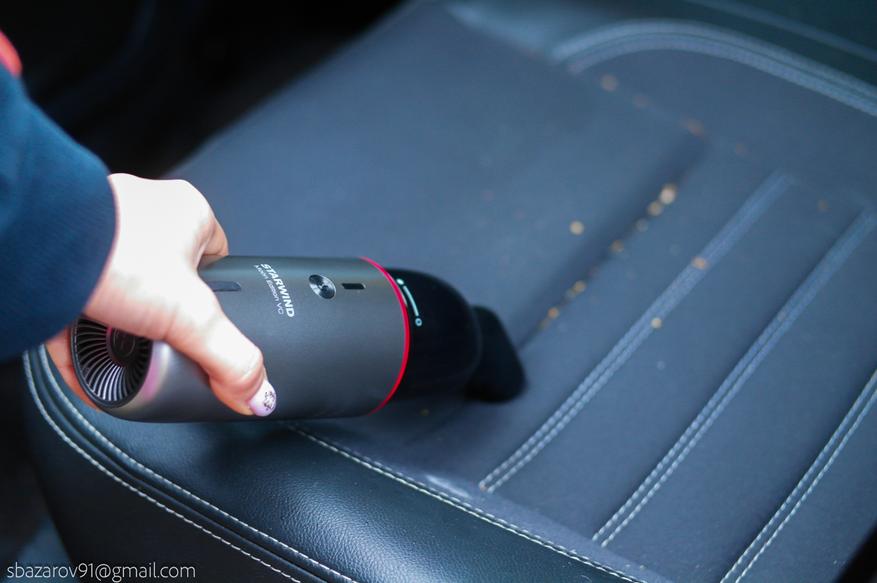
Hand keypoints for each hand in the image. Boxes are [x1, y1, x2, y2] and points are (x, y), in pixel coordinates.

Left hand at [46, 174, 275, 415]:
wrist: (36, 250)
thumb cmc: (113, 255)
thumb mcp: (192, 317)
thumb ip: (231, 358)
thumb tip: (259, 392)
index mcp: (188, 212)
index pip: (218, 256)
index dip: (218, 295)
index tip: (209, 324)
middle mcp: (144, 213)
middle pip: (169, 278)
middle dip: (165, 317)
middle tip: (167, 345)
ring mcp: (100, 233)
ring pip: (123, 292)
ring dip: (124, 330)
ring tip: (127, 357)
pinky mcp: (62, 257)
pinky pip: (81, 306)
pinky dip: (85, 340)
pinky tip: (88, 367)